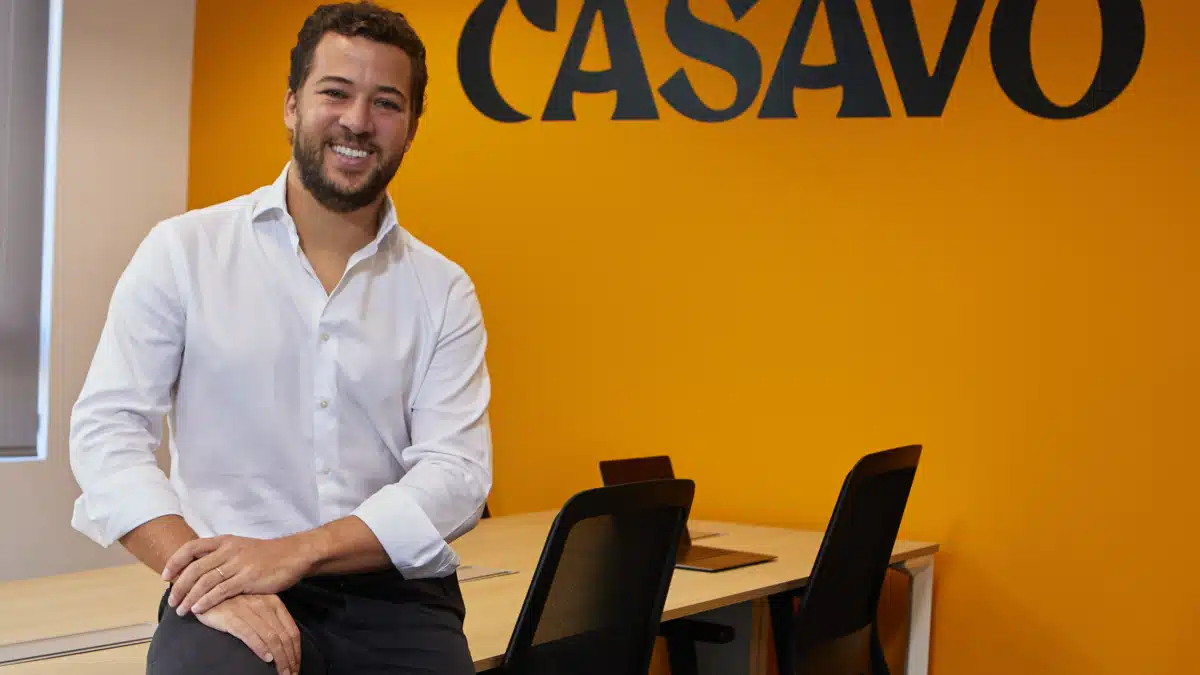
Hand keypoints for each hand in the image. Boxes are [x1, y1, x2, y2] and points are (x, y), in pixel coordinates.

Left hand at [163, 533, 318, 615]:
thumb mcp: (240, 548)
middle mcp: (229, 550)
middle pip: (194, 568)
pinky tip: (198, 609)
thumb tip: (196, 568)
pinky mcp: (248, 578)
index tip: (165, 576)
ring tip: (181, 610)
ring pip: (205, 581)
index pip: (191, 547)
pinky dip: (206, 601)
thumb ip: (220, 555)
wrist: (293, 555)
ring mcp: (239, 564)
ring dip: (189, 597)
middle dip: (179, 586)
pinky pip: (221, 591)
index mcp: (224, 541)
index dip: (175, 562)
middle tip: (171, 601)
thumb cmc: (266, 555)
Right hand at [196, 593, 300, 674]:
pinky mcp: (232, 617)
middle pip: (284, 637)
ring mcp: (249, 611)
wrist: (206, 592)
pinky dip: (260, 647)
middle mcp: (265, 606)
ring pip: (271, 638)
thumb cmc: (233, 602)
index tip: (296, 665)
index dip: (296, 651)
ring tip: (282, 672)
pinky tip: (266, 658)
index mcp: (274, 603)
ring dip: (279, 658)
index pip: (292, 631)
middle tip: (290, 674)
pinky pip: (250, 634)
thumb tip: (283, 644)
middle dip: (290, 659)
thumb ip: (270, 620)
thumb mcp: (257, 606)